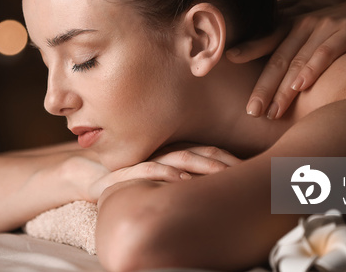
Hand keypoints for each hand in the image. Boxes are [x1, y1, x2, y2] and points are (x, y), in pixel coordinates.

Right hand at [82, 144, 238, 202]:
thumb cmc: (133, 181)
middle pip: (202, 153)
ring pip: (182, 158)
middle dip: (225, 163)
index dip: (231, 159)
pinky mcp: (129, 170)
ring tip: (223, 175)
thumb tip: (223, 192)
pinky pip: (152, 169)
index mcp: (177, 152)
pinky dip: (169, 174)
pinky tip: (183, 181)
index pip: (211, 152)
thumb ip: (188, 182)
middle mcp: (165, 153)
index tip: (254, 171)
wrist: (91, 177)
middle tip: (248, 173)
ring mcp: (148, 159)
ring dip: (204, 167)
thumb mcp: (164, 181)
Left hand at [227, 0, 345, 118]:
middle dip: (263, 88)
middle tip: (251, 112)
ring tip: (272, 112)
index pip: (263, 44)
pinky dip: (312, 69)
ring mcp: (324, 27)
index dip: (244, 56)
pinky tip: (301, 86)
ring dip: (283, 88)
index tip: (220, 71)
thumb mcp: (309, 28)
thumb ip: (287, 42)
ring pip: (298, 60)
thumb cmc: (339, 25)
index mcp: (291, 25)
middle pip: (277, 59)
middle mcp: (303, 24)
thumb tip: (263, 67)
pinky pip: (326, 53)